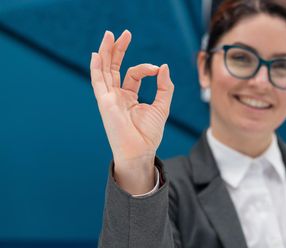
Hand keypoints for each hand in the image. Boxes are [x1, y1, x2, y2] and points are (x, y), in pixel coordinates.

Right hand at [90, 30, 173, 192]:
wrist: (141, 152)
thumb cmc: (149, 134)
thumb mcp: (162, 107)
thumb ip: (164, 87)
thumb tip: (164, 66)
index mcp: (129, 97)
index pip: (134, 74)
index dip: (146, 68)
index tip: (157, 70)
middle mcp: (117, 96)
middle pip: (114, 67)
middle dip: (118, 49)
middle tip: (125, 33)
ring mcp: (109, 98)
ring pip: (105, 70)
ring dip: (106, 52)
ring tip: (109, 35)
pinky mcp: (105, 103)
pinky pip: (98, 83)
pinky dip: (97, 68)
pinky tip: (96, 55)